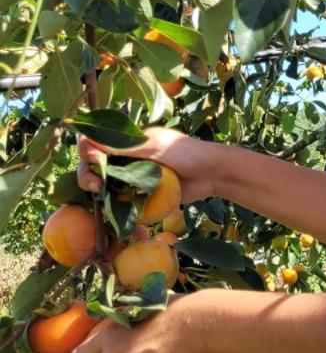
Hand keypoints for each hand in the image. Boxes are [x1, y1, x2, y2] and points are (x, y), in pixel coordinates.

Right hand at [77, 125, 218, 203]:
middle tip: (96, 186)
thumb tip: (88, 141)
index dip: (87, 151)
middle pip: (92, 168)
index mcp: (125, 142)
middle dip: (88, 176)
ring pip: (103, 187)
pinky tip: (112, 211)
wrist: (211, 174)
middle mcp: (124, 159)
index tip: (95, 160)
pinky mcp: (140, 197)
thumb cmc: (185, 152)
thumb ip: (123, 146)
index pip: (93, 143)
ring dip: (97, 193)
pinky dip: (113, 207)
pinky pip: (120, 203)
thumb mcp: (153, 145)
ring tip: (102, 196)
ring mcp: (131, 179)